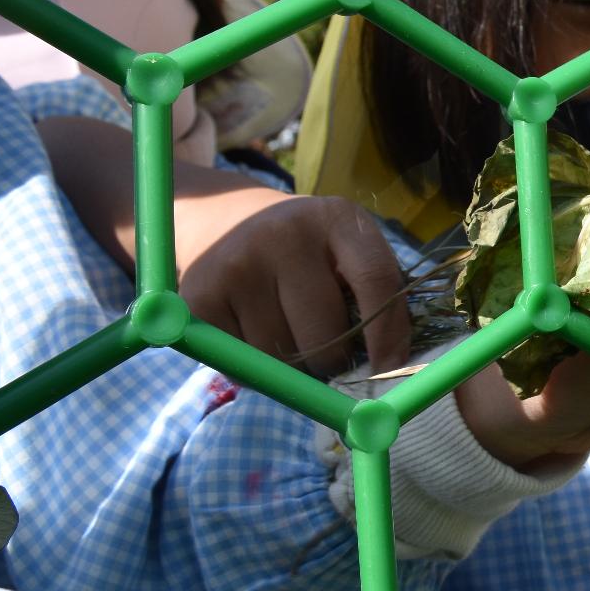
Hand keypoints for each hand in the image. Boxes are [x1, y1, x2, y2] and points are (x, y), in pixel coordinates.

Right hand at [32, 115, 411, 376]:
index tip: (389, 369)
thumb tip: (387, 371)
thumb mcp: (345, 252)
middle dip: (332, 361)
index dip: (388, 334)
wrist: (228, 221)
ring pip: (281, 358)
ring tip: (286, 331)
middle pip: (325, 335)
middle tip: (328, 353)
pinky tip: (253, 332)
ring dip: (290, 366)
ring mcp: (237, 263)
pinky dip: (253, 367)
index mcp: (337, 219)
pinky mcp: (199, 295)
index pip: (376, 280)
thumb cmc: (308, 253)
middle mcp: (285, 234)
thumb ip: (371, 298)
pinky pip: (240, 363)